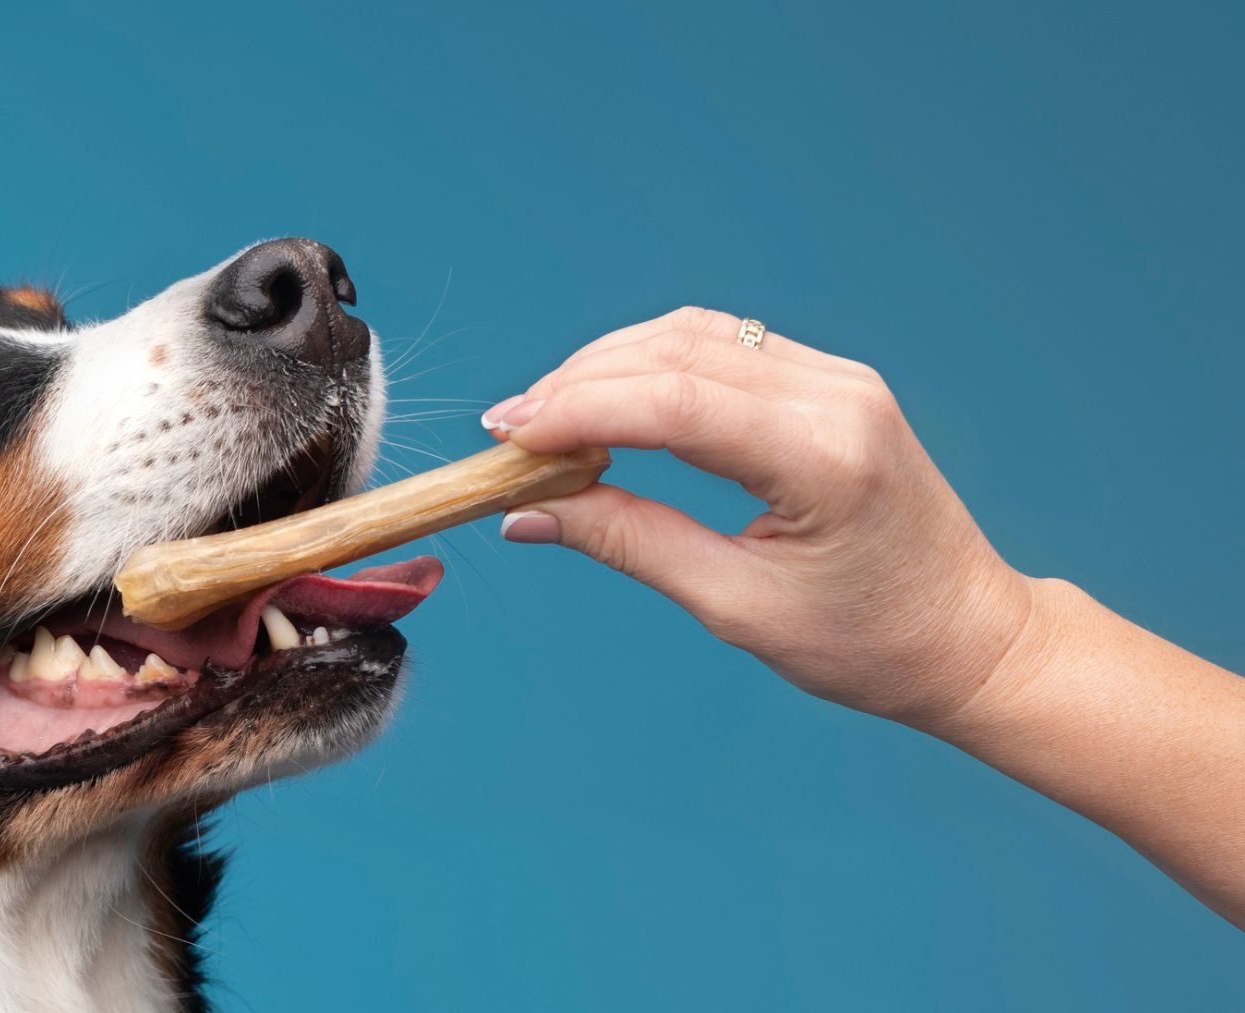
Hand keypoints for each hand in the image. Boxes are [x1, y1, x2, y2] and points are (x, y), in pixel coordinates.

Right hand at [485, 307, 1034, 728]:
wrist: (972, 637)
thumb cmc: (870, 642)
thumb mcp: (737, 607)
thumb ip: (629, 544)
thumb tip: (527, 515)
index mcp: (822, 456)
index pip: (673, 402)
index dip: (575, 411)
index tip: (507, 439)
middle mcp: (836, 396)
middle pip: (675, 351)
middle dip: (578, 385)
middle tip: (509, 435)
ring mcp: (839, 379)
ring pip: (694, 333)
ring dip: (609, 366)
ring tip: (546, 419)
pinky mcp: (832, 382)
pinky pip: (725, 346)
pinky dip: (654, 366)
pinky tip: (610, 402)